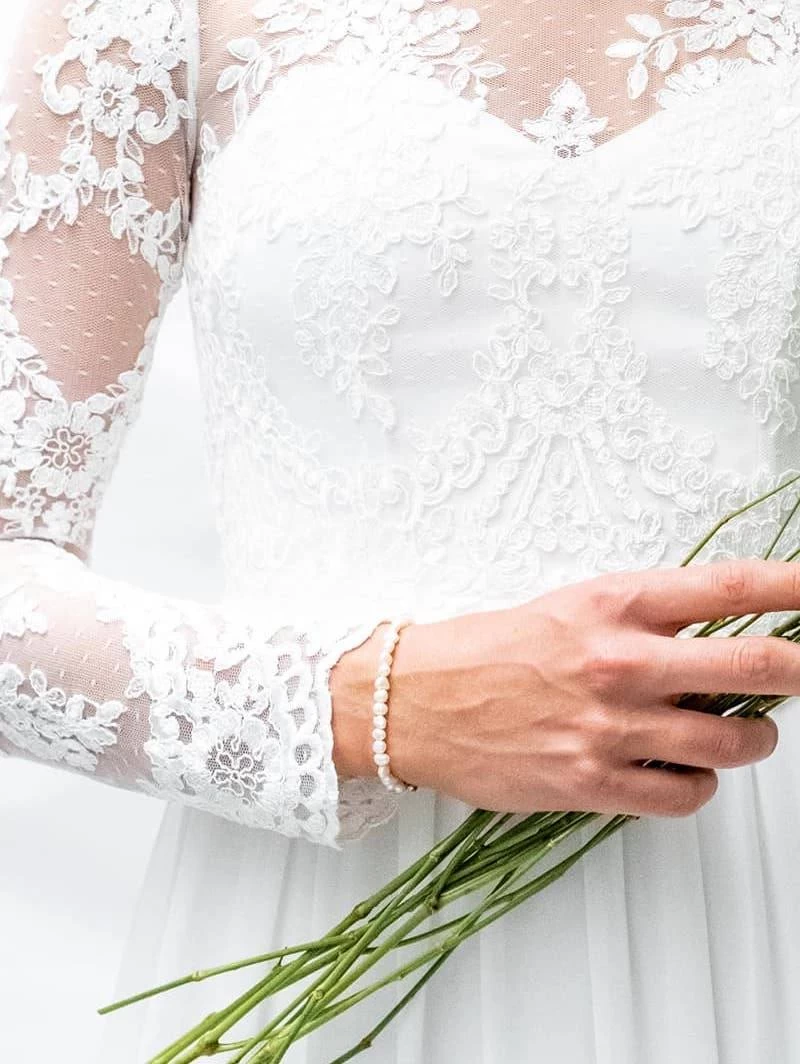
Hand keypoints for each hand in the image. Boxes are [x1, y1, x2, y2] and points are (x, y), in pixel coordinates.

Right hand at [364, 559, 794, 817]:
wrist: (417, 701)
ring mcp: (610, 726)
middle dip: (799, 671)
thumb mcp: (569, 608)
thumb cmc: (489, 651)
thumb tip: (717, 638)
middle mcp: (621, 662)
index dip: (795, 588)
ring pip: (734, 743)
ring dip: (752, 739)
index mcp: (614, 604)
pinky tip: (683, 772)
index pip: (730, 589)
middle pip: (757, 666)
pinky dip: (700, 786)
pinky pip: (686, 796)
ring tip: (741, 733)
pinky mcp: (593, 782)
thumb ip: (644, 618)